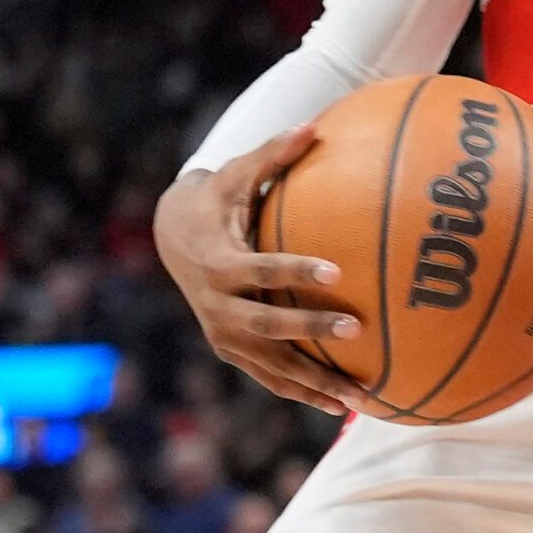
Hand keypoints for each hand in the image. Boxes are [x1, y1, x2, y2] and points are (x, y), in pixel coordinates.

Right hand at [154, 124, 371, 414]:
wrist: (173, 234)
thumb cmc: (217, 198)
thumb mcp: (237, 173)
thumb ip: (274, 154)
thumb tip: (315, 126)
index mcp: (220, 262)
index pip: (262, 270)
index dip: (296, 273)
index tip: (338, 273)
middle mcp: (217, 305)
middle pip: (267, 326)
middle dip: (311, 331)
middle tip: (357, 331)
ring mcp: (223, 333)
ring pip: (271, 365)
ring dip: (314, 383)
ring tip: (360, 399)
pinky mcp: (232, 351)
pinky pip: (270, 376)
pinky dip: (303, 392)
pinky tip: (342, 407)